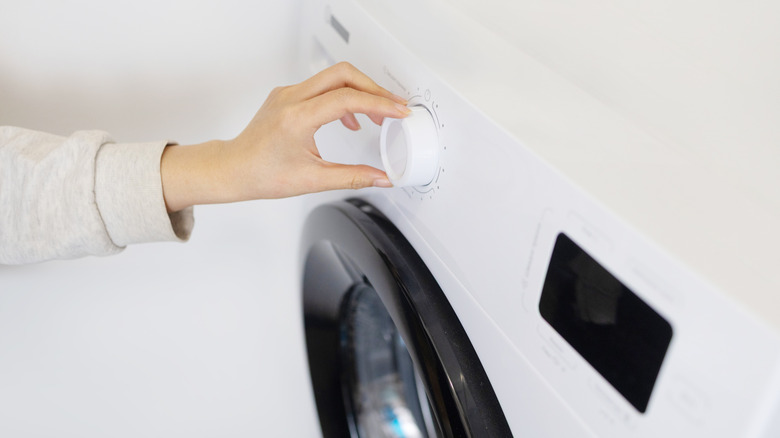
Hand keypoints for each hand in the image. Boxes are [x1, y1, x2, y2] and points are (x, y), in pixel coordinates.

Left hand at [160, 62, 409, 211]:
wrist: (234, 169)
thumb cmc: (262, 174)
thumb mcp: (313, 181)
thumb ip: (353, 177)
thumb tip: (381, 178)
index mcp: (297, 118)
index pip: (347, 99)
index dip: (379, 104)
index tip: (398, 111)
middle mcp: (291, 99)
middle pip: (343, 74)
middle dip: (374, 88)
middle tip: (394, 106)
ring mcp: (288, 93)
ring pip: (333, 76)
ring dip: (359, 91)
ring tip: (377, 115)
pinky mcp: (287, 95)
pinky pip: (321, 86)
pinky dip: (342, 96)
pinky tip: (349, 118)